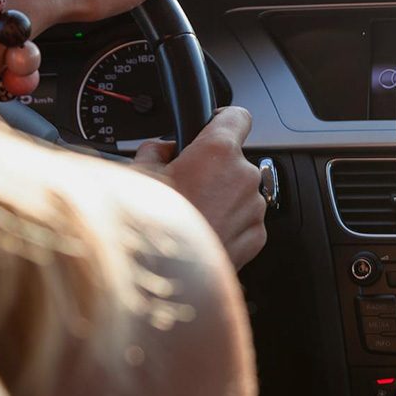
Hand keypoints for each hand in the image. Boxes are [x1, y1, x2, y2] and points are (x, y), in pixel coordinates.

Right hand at [134, 107, 266, 268]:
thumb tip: (161, 149)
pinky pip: (244, 219)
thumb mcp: (138, 175)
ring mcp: (253, 208)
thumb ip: (155, 150)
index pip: (237, 116)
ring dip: (221, 197)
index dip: (222, 119)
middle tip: (184, 184)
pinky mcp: (256, 237)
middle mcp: (243, 176)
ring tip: (190, 214)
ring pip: (239, 191)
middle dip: (212, 168)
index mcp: (218, 151)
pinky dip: (228, 222)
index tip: (211, 126)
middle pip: (234, 159)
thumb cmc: (152, 227)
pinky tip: (201, 232)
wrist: (165, 279)